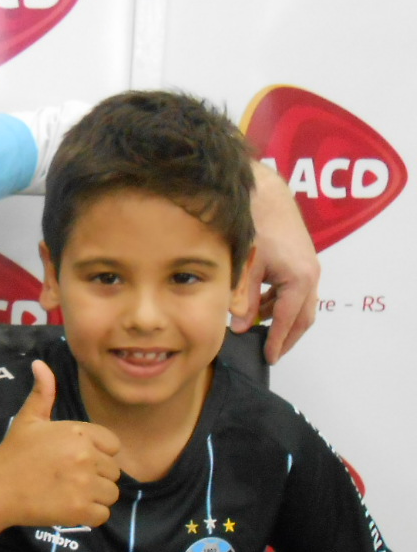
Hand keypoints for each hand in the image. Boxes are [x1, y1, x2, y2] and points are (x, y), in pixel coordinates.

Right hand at [0, 360, 120, 528]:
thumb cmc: (13, 452)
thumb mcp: (29, 419)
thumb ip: (42, 392)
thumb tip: (39, 363)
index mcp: (78, 432)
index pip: (113, 445)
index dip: (97, 453)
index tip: (74, 458)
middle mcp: (85, 456)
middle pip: (113, 471)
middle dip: (95, 475)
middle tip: (67, 477)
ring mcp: (84, 484)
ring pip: (110, 493)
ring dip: (94, 495)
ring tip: (69, 492)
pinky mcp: (80, 510)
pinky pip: (102, 514)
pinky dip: (89, 514)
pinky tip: (68, 506)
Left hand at [230, 161, 319, 363]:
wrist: (265, 194)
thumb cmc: (255, 226)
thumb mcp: (246, 267)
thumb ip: (243, 299)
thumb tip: (240, 327)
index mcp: (299, 279)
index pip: (288, 320)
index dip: (278, 341)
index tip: (269, 357)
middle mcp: (310, 275)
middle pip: (302, 317)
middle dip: (287, 336)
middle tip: (271, 353)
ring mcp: (307, 267)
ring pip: (297, 304)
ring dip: (280, 318)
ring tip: (259, 332)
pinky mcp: (299, 260)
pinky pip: (292, 291)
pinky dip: (278, 302)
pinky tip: (257, 306)